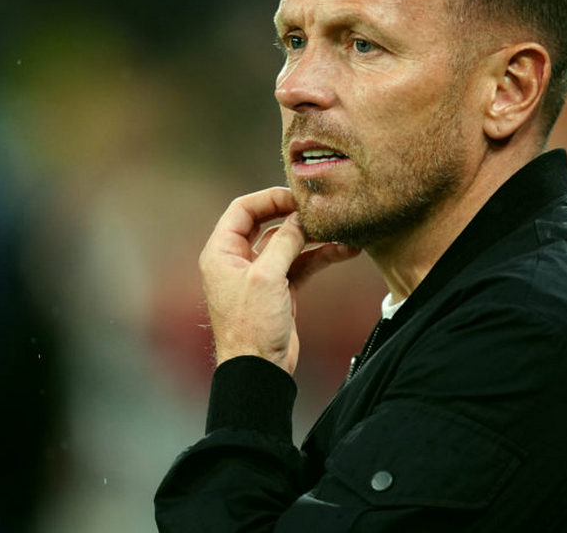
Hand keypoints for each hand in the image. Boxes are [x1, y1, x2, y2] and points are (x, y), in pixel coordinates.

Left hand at [200, 187, 359, 374]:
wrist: (258, 369)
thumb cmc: (251, 325)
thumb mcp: (266, 276)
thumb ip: (284, 242)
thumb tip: (300, 219)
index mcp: (221, 252)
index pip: (242, 209)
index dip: (269, 198)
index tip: (296, 196)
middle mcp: (237, 260)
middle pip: (266, 223)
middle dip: (293, 215)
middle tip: (318, 208)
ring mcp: (259, 275)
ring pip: (287, 244)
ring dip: (312, 237)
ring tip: (339, 228)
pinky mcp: (279, 290)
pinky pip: (300, 265)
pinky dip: (320, 257)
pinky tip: (344, 250)